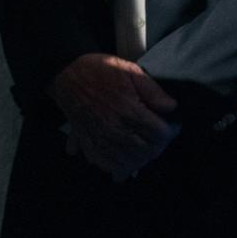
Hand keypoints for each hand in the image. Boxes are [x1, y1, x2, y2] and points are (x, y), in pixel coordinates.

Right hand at [48, 53, 179, 180]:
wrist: (65, 74)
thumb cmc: (98, 70)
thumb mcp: (129, 70)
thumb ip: (152, 89)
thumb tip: (171, 107)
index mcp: (127, 110)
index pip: (159, 134)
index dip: (170, 130)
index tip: (171, 125)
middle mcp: (114, 128)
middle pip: (147, 151)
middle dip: (158, 146)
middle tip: (159, 137)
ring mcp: (100, 138)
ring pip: (128, 162)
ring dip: (140, 159)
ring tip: (144, 150)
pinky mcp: (88, 142)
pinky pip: (106, 164)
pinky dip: (117, 167)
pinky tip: (124, 162)